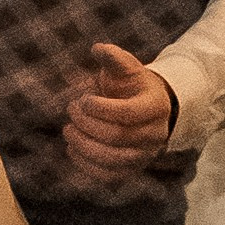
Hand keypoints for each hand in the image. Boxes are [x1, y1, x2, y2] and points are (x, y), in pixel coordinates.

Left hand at [61, 43, 175, 188]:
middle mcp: (155, 134)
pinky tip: (72, 149)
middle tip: (71, 109)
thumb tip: (98, 49)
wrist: (149, 109)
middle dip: (87, 124)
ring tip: (68, 130)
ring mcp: (145, 155)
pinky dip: (86, 165)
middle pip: (117, 137)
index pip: (127, 113)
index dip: (99, 108)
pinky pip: (108, 176)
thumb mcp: (127, 67)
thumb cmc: (133, 85)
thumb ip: (114, 57)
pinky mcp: (132, 169)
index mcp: (155, 106)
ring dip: (83, 145)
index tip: (82, 98)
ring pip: (112, 159)